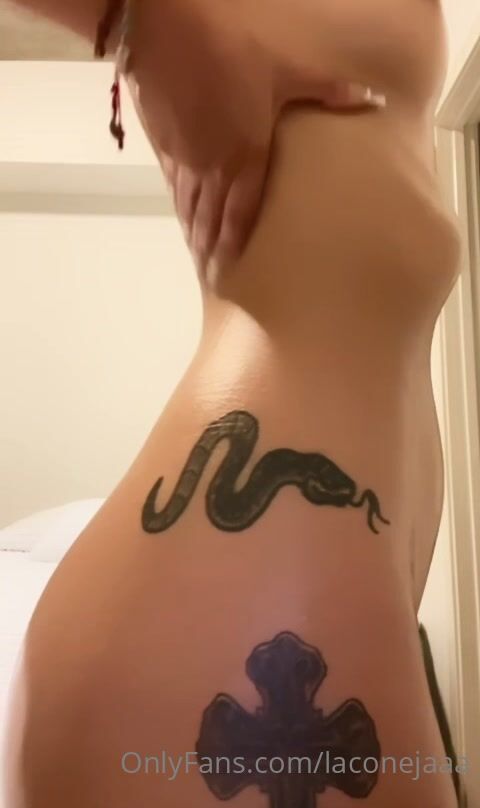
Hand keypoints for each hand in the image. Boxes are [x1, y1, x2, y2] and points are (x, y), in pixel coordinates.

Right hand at [126, 0, 385, 273]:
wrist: (161, 25)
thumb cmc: (228, 47)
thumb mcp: (285, 68)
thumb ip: (327, 92)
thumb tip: (373, 101)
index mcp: (242, 158)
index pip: (238, 218)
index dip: (233, 251)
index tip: (229, 277)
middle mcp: (209, 169)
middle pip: (209, 222)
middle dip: (210, 254)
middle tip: (213, 281)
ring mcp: (182, 157)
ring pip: (189, 207)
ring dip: (195, 234)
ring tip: (200, 257)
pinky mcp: (164, 142)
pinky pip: (175, 185)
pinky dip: (181, 205)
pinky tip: (184, 212)